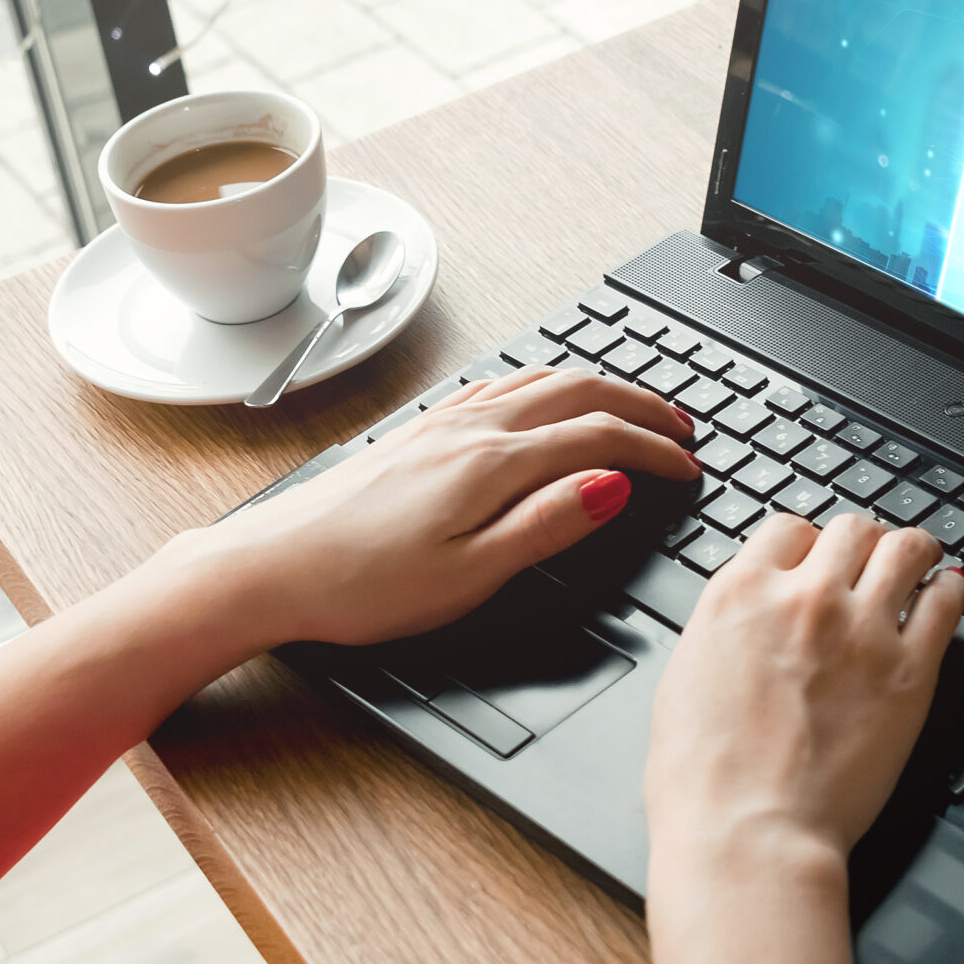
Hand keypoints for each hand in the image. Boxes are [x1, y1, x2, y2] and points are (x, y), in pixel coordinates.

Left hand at [190, 364, 701, 646]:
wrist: (272, 566)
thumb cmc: (362, 585)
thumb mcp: (470, 576)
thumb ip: (547, 526)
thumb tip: (614, 486)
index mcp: (494, 464)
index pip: (602, 439)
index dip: (656, 452)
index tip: (691, 470)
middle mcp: (471, 428)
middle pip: (579, 390)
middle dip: (642, 405)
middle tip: (683, 428)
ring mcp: (441, 422)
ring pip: (540, 379)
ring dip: (599, 387)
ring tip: (632, 407)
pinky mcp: (417, 430)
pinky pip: (500, 385)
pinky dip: (547, 384)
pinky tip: (545, 398)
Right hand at [644, 512, 963, 880]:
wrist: (747, 831)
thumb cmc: (704, 778)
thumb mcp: (685, 677)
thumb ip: (726, 629)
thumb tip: (749, 619)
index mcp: (741, 595)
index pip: (788, 529)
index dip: (807, 545)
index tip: (816, 562)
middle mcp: (804, 598)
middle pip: (850, 529)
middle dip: (860, 545)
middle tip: (867, 564)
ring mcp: (862, 629)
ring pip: (905, 548)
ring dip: (912, 553)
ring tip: (919, 564)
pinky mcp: (909, 670)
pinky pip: (945, 601)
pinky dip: (949, 591)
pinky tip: (946, 596)